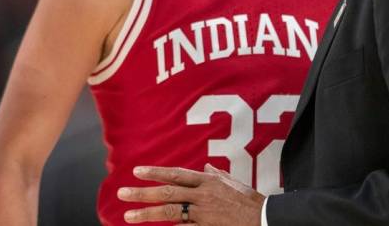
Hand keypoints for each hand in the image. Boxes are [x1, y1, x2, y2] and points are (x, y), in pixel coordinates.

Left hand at [118, 164, 264, 224]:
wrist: (266, 219)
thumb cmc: (250, 201)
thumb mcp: (233, 183)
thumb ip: (216, 176)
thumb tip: (205, 168)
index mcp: (208, 181)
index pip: (176, 174)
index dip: (155, 173)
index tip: (136, 171)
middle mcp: (203, 195)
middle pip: (168, 192)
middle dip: (142, 193)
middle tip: (122, 193)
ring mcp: (204, 214)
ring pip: (170, 212)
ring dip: (147, 214)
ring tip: (128, 216)